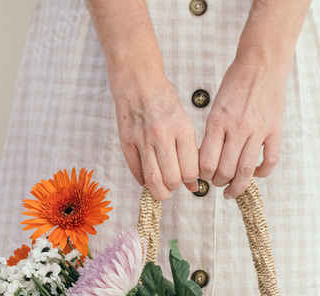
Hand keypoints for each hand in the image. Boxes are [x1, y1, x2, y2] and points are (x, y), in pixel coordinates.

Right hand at [110, 71, 200, 200]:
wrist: (137, 80)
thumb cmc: (163, 101)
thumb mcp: (184, 122)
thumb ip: (189, 153)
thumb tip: (192, 184)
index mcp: (182, 128)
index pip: (190, 170)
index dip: (190, 181)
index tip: (189, 180)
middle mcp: (162, 134)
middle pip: (172, 179)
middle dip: (174, 188)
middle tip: (174, 185)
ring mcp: (142, 138)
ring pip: (153, 179)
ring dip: (159, 191)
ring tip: (162, 189)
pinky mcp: (126, 141)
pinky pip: (136, 171)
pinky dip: (143, 180)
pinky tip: (148, 178)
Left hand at [198, 55, 288, 198]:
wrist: (261, 64)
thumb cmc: (236, 83)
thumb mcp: (216, 106)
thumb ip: (213, 133)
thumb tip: (207, 161)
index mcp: (218, 121)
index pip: (207, 162)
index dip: (203, 176)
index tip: (203, 176)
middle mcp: (238, 128)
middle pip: (226, 171)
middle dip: (218, 183)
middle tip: (217, 183)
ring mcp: (258, 130)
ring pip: (246, 171)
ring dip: (237, 186)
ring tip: (232, 190)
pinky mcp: (274, 130)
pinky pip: (270, 161)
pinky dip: (262, 173)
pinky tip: (255, 174)